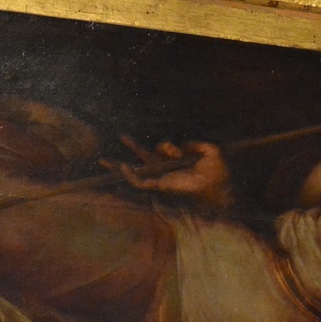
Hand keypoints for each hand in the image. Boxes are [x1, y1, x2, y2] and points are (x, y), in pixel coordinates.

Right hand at [103, 137, 231, 207]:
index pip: (162, 149)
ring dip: (120, 165)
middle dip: (134, 147)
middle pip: (145, 156)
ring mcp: (161, 177)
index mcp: (176, 160)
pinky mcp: (159, 185)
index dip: (167, 146)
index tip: (178, 152)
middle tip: (122, 136)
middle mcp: (167, 169)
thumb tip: (182, 146)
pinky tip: (122, 166)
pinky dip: (130, 176)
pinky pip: (140, 182)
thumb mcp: (208, 150)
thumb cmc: (216, 171)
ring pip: (137, 171)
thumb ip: (195, 144)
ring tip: (104, 160)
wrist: (216, 185)